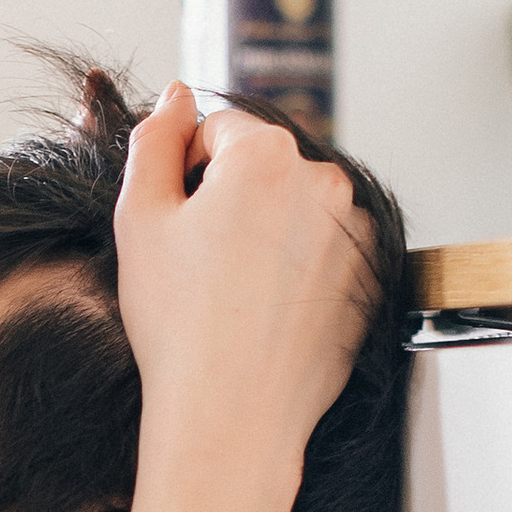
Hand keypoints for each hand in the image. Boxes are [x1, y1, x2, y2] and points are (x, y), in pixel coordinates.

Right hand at [115, 84, 370, 460]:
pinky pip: (326, 249)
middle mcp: (325, 178)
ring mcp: (356, 228)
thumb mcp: (139, 219)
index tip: (177, 233)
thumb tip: (178, 95)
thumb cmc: (178, 324)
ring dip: (267, 232)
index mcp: (266, 152)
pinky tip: (268, 312)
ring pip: (297, 207)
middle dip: (231, 200)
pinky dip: (299, 268)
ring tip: (235, 296)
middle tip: (201, 269)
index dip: (186, 177)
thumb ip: (154, 140)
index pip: (217, 130)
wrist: (233, 416)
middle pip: (263, 166)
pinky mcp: (371, 273)